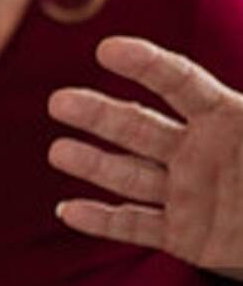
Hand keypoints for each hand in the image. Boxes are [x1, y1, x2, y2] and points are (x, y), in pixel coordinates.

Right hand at [48, 35, 242, 276]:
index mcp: (229, 119)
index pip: (181, 85)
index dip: (147, 65)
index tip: (109, 50)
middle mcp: (198, 152)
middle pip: (139, 127)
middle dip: (98, 114)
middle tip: (60, 102)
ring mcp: (186, 194)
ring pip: (129, 174)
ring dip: (92, 162)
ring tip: (59, 151)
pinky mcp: (183, 236)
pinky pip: (135, 225)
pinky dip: (101, 220)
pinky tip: (68, 210)